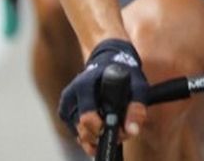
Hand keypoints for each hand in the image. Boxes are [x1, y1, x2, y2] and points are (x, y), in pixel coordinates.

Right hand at [58, 39, 148, 155]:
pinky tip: (104, 130)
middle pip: (81, 128)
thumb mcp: (136, 85)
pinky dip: (91, 136)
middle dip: (101, 136)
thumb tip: (132, 131)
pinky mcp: (66, 113)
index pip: (86, 116)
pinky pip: (77, 133)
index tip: (118, 131)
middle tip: (120, 135)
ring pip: (79, 133)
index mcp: (84, 85)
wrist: (108, 64)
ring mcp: (66, 105)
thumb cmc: (123, 74)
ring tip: (114, 131)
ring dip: (97, 138)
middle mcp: (71, 95)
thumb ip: (137, 106)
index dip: (102, 127)